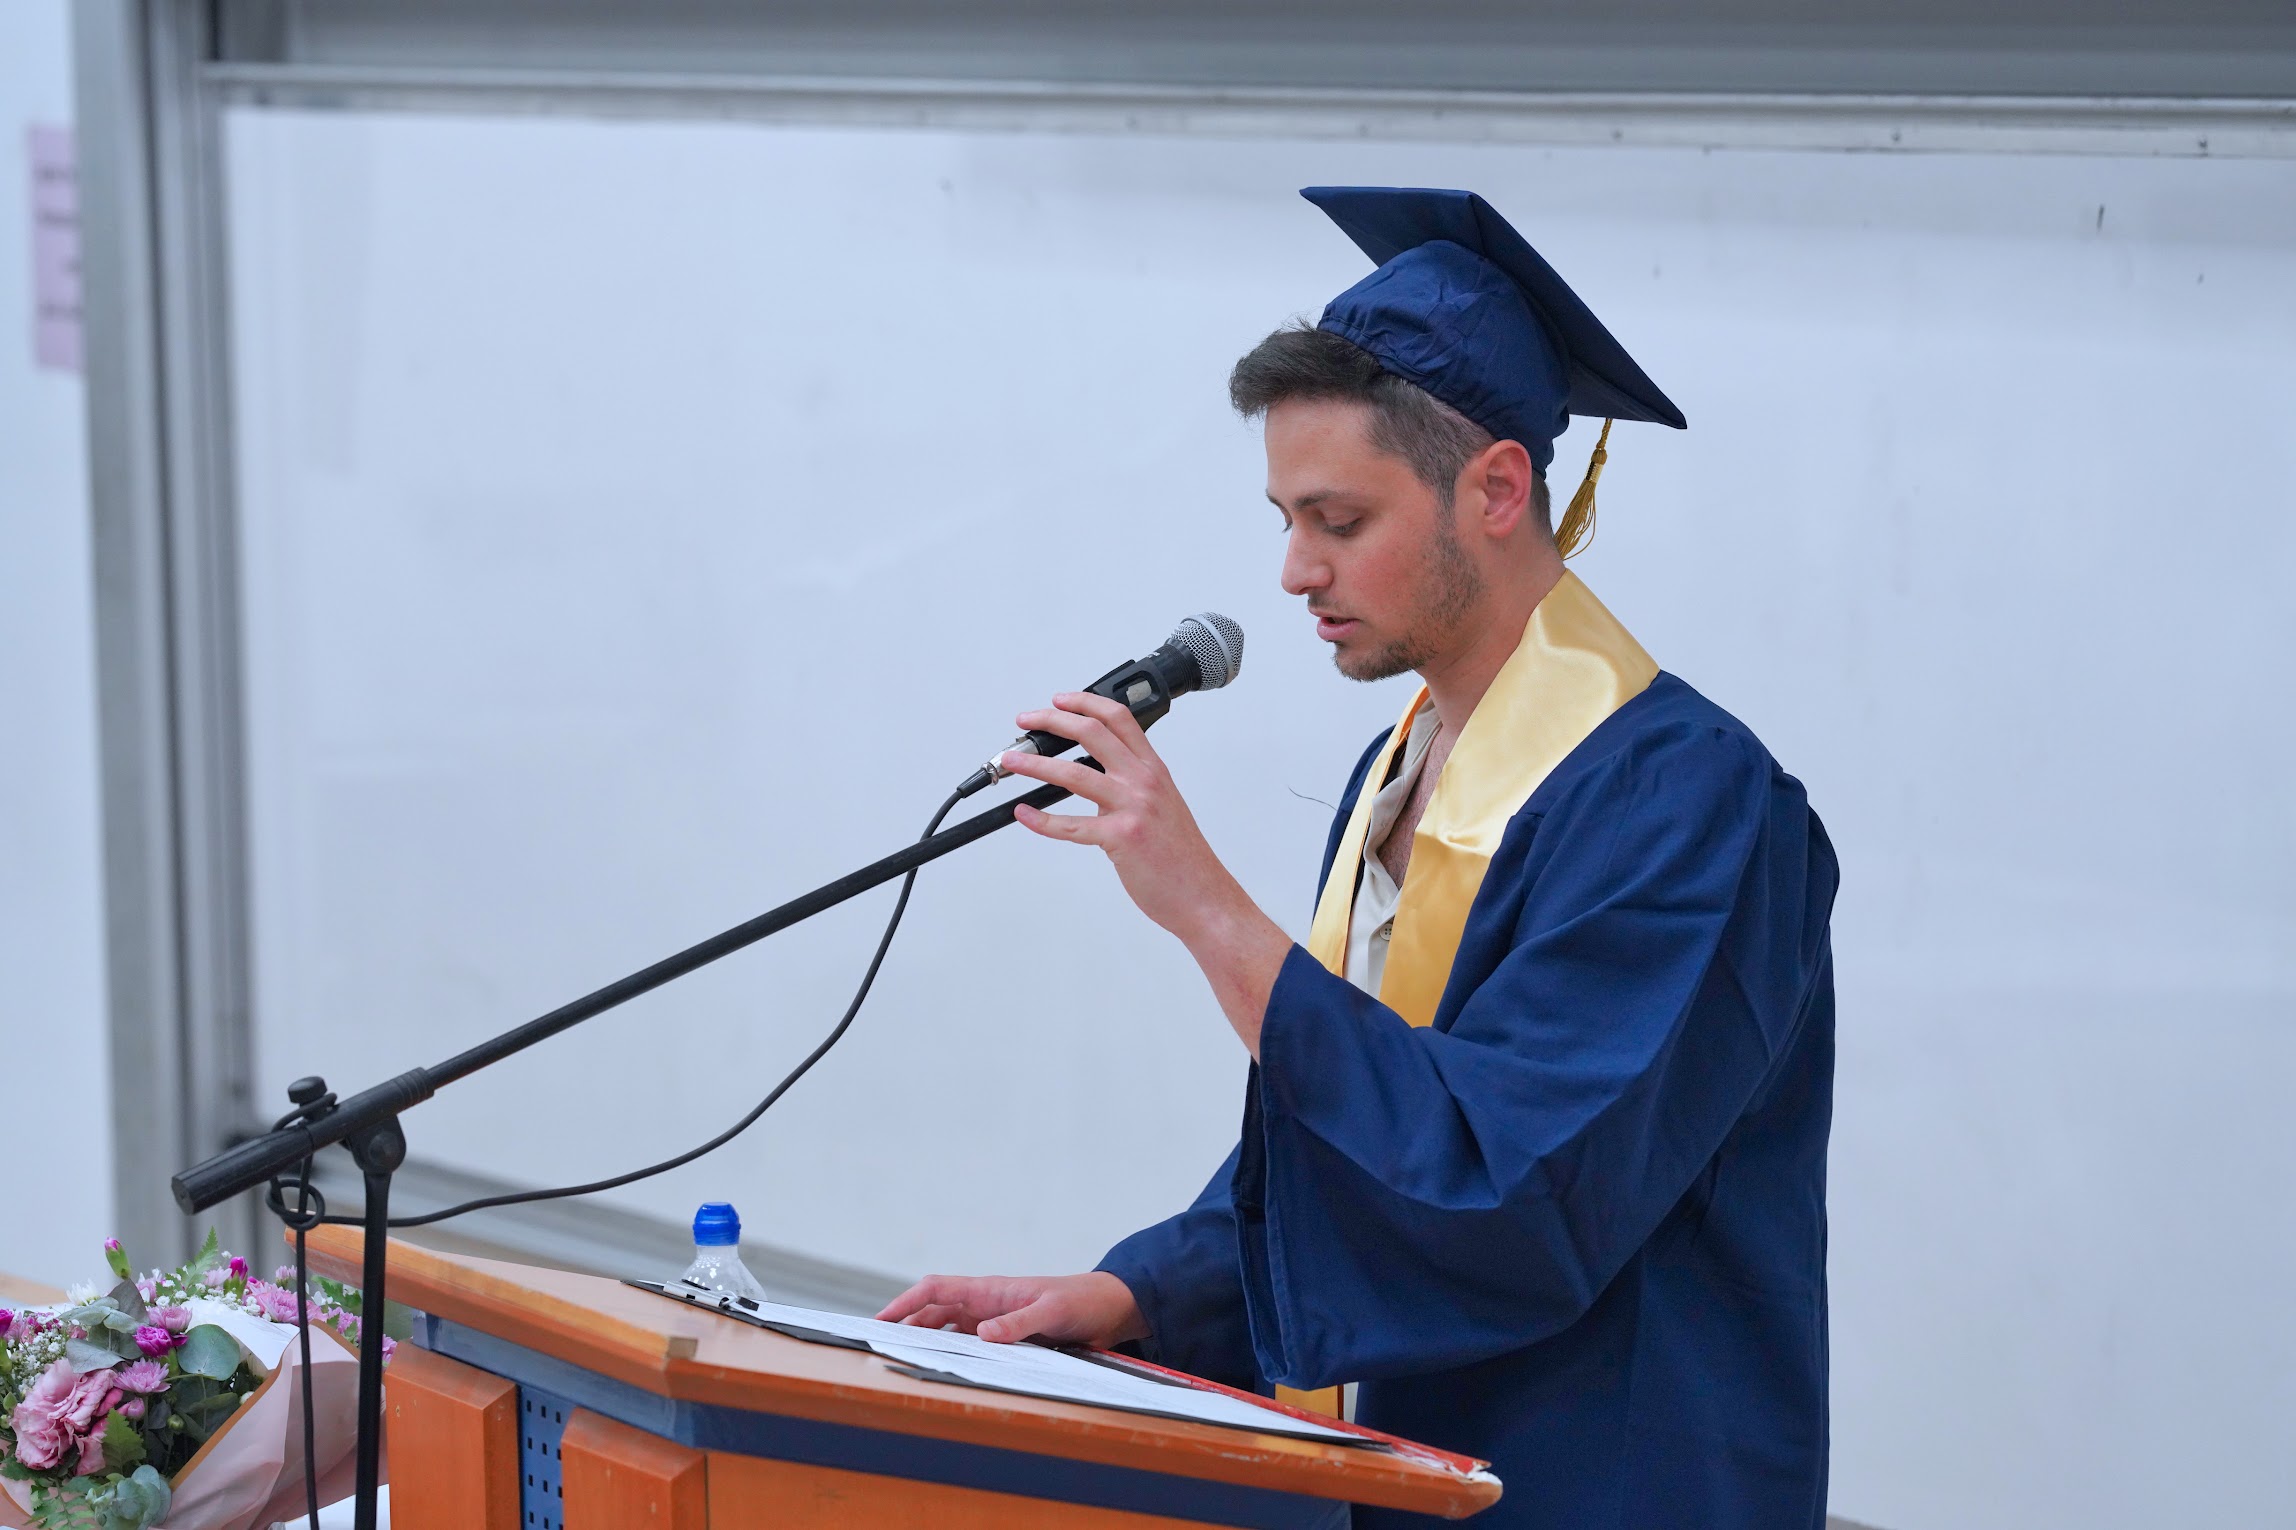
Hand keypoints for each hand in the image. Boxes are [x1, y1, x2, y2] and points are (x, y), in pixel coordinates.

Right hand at [874, 1271, 1147, 1347]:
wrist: (1110, 1307)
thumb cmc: (1082, 1300)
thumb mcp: (1052, 1311)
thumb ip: (1019, 1323)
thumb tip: (983, 1335)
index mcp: (990, 1289)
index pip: (936, 1289)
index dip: (905, 1302)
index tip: (881, 1320)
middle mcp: (986, 1303)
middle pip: (934, 1311)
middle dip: (906, 1325)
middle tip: (878, 1346)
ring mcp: (994, 1320)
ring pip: (949, 1329)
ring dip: (927, 1340)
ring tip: (902, 1359)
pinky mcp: (1007, 1337)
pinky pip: (971, 1345)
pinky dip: (954, 1353)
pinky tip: (945, 1368)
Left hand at [999, 693, 1292, 1053]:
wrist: (1204, 895)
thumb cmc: (1183, 857)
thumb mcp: (1164, 807)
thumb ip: (1133, 788)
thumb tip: (1097, 783)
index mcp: (1154, 770)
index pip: (1118, 718)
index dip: (1085, 702)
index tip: (1059, 700)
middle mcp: (1144, 781)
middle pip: (1091, 732)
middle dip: (1051, 721)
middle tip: (1026, 720)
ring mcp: (1133, 808)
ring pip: (1073, 773)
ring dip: (1034, 764)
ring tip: (1012, 760)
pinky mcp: (1120, 839)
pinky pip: (1070, 825)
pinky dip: (1040, 820)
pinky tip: (1024, 815)